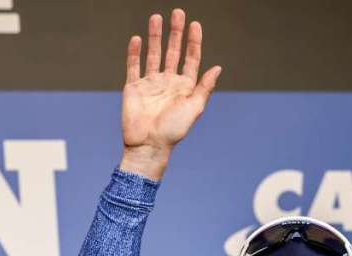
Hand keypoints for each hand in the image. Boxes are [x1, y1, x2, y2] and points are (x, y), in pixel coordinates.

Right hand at [119, 8, 222, 180]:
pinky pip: (134, 66)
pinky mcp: (133, 88)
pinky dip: (135, 53)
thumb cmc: (173, 131)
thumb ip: (205, 87)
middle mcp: (168, 83)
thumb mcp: (194, 108)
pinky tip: (138, 39)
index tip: (195, 24)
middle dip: (175, 33)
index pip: (191, 59)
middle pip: (172, 52)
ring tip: (157, 17)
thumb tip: (217, 67)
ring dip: (156, 36)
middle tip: (177, 12)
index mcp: (184, 87)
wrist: (148, 145)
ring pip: (153, 54)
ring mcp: (150, 84)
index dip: (194, 42)